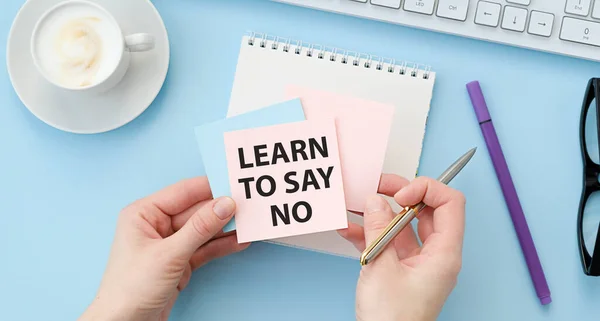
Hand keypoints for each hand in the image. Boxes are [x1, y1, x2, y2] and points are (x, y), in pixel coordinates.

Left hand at [79, 177, 249, 320]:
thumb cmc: (130, 289)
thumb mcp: (169, 254)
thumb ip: (200, 228)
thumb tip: (225, 204)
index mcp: (144, 213)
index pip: (183, 192)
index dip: (210, 188)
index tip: (234, 185)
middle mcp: (156, 224)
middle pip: (196, 211)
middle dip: (222, 209)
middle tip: (248, 206)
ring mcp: (169, 244)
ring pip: (203, 230)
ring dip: (225, 228)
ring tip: (250, 223)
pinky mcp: (180, 261)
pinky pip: (204, 248)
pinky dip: (221, 246)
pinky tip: (239, 241)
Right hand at [338, 174, 465, 320]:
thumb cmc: (393, 319)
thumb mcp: (381, 267)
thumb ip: (378, 228)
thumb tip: (375, 201)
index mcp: (444, 254)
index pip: (450, 203)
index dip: (426, 189)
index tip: (400, 194)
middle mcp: (435, 255)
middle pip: (426, 210)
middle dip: (399, 195)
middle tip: (377, 187)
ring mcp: (418, 262)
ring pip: (404, 225)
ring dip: (379, 214)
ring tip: (357, 206)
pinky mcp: (401, 270)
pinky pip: (390, 242)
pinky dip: (371, 234)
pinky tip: (350, 230)